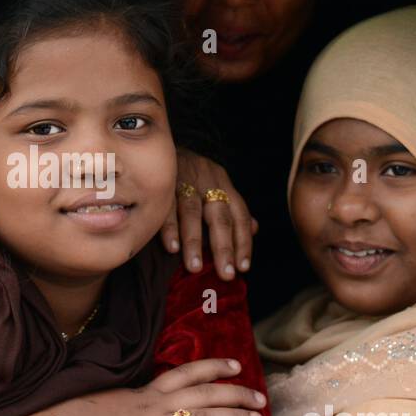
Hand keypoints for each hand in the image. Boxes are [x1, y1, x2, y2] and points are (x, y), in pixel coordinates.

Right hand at [77, 358, 266, 415]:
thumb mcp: (104, 403)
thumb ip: (123, 405)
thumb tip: (128, 410)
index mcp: (144, 392)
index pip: (186, 372)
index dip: (213, 367)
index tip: (235, 366)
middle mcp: (155, 405)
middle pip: (205, 391)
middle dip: (236, 392)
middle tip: (259, 397)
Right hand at [163, 150, 256, 280]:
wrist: (160, 141)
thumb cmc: (190, 172)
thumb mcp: (216, 184)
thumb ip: (233, 208)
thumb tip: (255, 229)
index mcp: (223, 183)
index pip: (239, 215)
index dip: (243, 241)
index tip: (243, 267)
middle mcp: (208, 180)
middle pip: (219, 216)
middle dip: (224, 247)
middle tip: (226, 274)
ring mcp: (184, 179)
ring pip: (193, 212)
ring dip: (194, 241)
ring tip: (195, 268)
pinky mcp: (162, 181)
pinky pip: (166, 205)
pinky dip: (169, 227)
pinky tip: (172, 248)